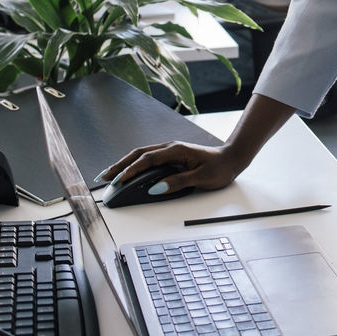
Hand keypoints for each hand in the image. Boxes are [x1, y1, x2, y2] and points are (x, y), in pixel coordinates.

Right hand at [97, 140, 241, 192]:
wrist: (232, 158)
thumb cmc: (220, 167)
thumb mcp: (201, 178)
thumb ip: (178, 182)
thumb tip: (155, 188)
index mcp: (176, 150)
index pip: (147, 160)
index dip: (131, 171)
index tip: (119, 182)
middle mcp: (170, 147)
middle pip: (138, 154)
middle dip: (119, 165)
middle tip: (103, 177)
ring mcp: (170, 150)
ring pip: (141, 154)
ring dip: (124, 163)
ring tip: (109, 174)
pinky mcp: (171, 155)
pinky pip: (147, 157)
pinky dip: (134, 163)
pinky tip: (128, 170)